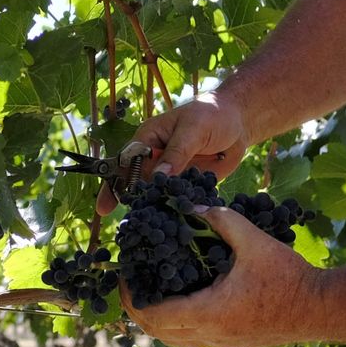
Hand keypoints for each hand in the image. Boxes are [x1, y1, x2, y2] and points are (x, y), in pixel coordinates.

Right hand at [94, 91, 250, 214]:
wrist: (239, 121)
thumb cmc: (212, 115)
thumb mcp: (193, 129)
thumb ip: (177, 152)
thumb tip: (159, 176)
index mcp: (149, 139)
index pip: (127, 162)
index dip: (115, 183)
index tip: (106, 204)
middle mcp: (156, 158)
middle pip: (138, 183)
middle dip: (133, 202)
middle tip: (128, 224)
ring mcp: (172, 172)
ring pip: (158, 194)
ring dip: (156, 209)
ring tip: (150, 231)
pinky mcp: (188, 183)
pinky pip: (180, 199)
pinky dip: (178, 210)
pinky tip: (176, 225)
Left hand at [121, 205, 320, 346]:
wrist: (321, 309)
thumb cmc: (288, 276)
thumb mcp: (253, 239)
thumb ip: (220, 219)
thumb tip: (190, 205)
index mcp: (209, 312)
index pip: (154, 315)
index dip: (131, 298)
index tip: (123, 277)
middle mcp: (210, 334)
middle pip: (157, 333)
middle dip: (136, 310)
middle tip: (130, 283)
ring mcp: (221, 343)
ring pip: (174, 340)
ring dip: (156, 320)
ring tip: (150, 291)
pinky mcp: (232, 344)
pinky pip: (192, 339)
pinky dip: (177, 325)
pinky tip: (181, 300)